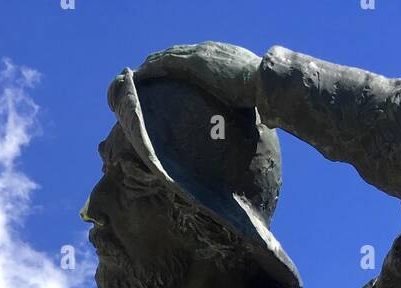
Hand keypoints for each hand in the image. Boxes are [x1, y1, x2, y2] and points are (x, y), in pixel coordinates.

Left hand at [132, 42, 261, 108]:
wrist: (264, 82)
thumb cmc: (264, 96)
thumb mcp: (251, 99)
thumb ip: (246, 106)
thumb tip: (260, 124)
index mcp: (221, 58)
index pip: (193, 58)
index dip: (178, 65)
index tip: (168, 75)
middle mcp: (209, 51)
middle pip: (177, 54)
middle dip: (160, 63)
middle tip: (145, 74)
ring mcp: (201, 54)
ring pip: (168, 56)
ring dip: (151, 65)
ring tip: (136, 76)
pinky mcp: (194, 62)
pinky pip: (166, 63)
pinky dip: (151, 69)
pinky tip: (139, 76)